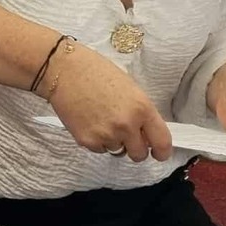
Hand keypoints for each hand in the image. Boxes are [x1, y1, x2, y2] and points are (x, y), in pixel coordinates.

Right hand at [47, 42, 173, 161]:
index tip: (158, 154)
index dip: (162, 152)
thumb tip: (146, 134)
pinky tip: (90, 121)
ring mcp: (107, 135)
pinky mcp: (87, 141)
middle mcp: (127, 125)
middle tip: (126, 136)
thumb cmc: (97, 72)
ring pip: (118, 151)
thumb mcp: (129, 88)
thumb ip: (141, 112)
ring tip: (102, 119)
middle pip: (139, 154)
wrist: (64, 70)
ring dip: (114, 141)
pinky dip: (97, 140)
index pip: (162, 142)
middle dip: (135, 148)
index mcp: (142, 108)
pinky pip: (100, 149)